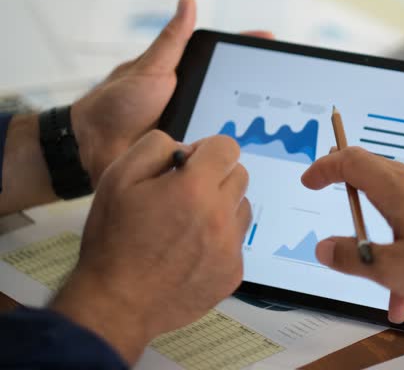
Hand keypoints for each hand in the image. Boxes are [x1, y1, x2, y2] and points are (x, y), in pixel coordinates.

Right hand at [51, 131, 250, 363]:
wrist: (117, 305)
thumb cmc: (113, 240)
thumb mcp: (118, 178)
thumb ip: (156, 148)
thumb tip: (186, 149)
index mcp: (195, 188)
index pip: (227, 148)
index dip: (206, 151)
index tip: (188, 165)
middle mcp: (221, 215)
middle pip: (239, 175)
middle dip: (215, 176)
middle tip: (184, 195)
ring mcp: (231, 247)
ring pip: (241, 208)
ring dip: (221, 207)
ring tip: (187, 224)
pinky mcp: (234, 272)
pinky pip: (236, 241)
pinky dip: (219, 240)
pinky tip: (190, 251)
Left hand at [72, 0, 272, 184]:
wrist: (93, 145)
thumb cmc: (116, 102)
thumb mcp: (151, 67)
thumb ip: (173, 40)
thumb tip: (188, 1)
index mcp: (187, 77)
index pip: (224, 64)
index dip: (248, 54)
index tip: (272, 44)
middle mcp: (194, 102)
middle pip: (233, 96)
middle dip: (256, 95)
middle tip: (281, 91)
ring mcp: (194, 129)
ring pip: (228, 129)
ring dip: (242, 130)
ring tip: (271, 126)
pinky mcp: (190, 156)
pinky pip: (213, 156)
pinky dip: (225, 157)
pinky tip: (248, 157)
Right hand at [301, 147, 403, 322]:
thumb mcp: (393, 268)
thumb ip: (354, 257)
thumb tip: (327, 249)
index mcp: (397, 188)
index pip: (351, 162)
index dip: (326, 168)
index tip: (312, 179)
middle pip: (378, 198)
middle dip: (368, 240)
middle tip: (359, 259)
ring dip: (399, 259)